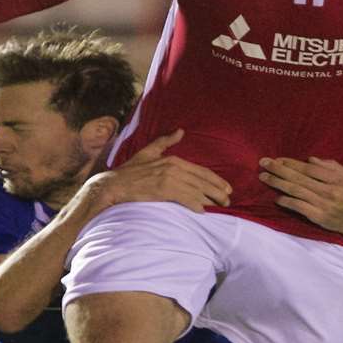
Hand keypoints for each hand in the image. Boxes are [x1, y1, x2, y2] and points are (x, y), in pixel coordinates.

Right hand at [87, 130, 232, 212]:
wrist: (113, 184)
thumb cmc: (130, 171)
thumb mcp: (148, 152)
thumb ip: (165, 142)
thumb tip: (180, 131)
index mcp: (173, 160)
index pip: (201, 171)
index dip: (216, 180)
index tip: (227, 188)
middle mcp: (174, 168)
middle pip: (202, 181)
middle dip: (218, 191)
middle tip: (228, 200)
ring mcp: (169, 180)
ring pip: (197, 191)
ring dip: (210, 199)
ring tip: (220, 206)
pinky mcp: (164, 191)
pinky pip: (186, 199)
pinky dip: (196, 205)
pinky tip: (202, 211)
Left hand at [259, 156, 342, 239]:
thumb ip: (331, 166)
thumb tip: (310, 160)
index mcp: (338, 178)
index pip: (310, 168)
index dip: (292, 163)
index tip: (277, 159)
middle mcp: (331, 190)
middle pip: (300, 178)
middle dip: (279, 169)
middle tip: (263, 163)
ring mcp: (325, 205)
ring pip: (296, 191)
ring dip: (278, 183)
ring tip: (264, 177)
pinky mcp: (320, 218)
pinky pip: (299, 207)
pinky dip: (287, 202)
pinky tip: (277, 198)